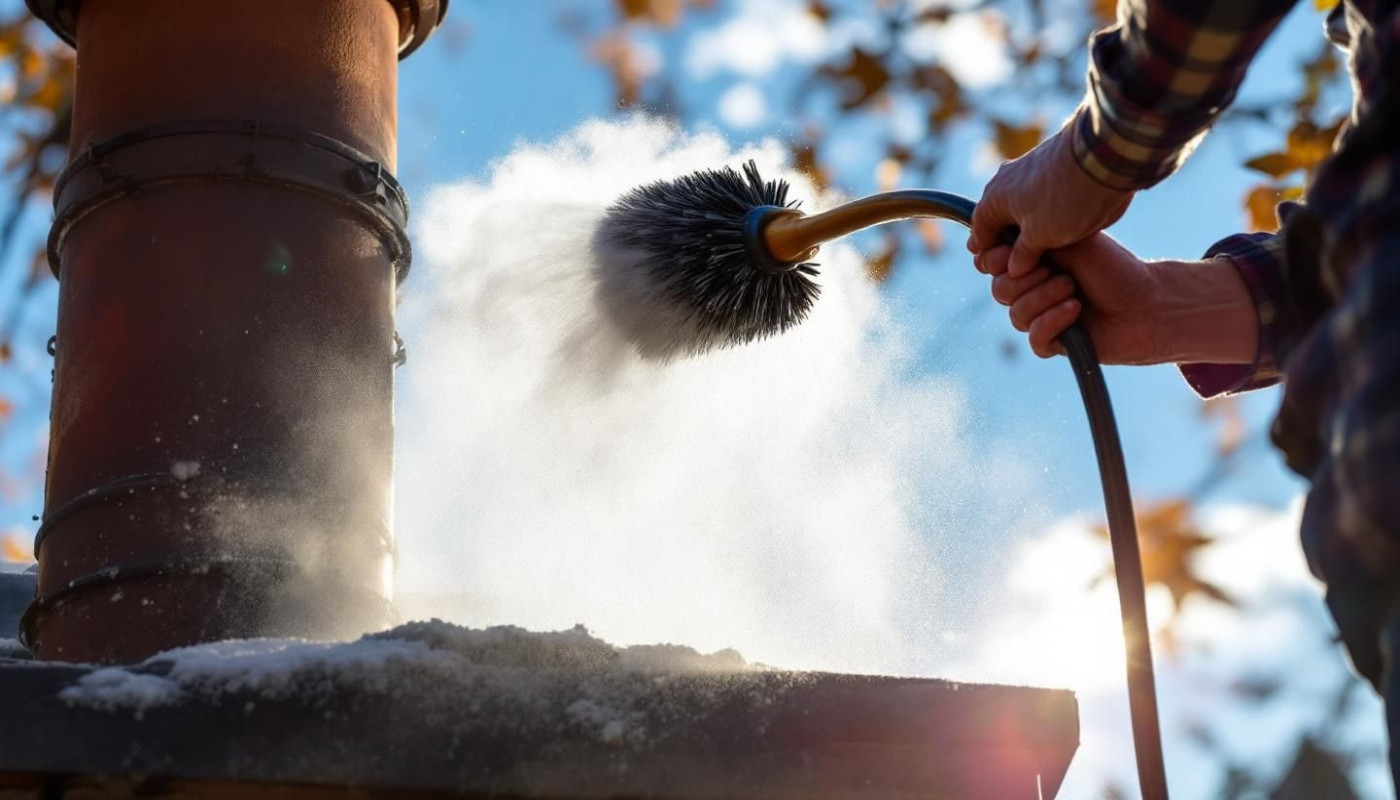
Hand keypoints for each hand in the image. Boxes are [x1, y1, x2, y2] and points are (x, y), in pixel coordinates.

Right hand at [967, 128, 1134, 277]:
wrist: (1102, 158)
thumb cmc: (1063, 200)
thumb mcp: (1039, 237)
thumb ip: (1022, 255)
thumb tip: (1013, 269)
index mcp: (994, 199)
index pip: (980, 236)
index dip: (990, 257)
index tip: (1005, 273)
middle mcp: (1007, 185)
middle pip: (1001, 225)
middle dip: (1013, 247)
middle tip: (1030, 267)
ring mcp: (1032, 177)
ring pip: (1024, 215)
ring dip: (1033, 234)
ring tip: (1051, 254)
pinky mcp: (1055, 175)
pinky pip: (1043, 204)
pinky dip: (1049, 220)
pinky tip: (1065, 234)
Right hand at [978, 233, 1161, 362]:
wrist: (1150, 303)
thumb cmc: (1115, 267)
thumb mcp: (1071, 242)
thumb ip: (1032, 241)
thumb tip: (997, 246)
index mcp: (1035, 260)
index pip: (994, 263)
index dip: (997, 261)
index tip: (1012, 254)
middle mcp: (1034, 288)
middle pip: (999, 289)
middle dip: (1026, 280)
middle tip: (1058, 272)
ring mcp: (1042, 316)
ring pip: (1015, 315)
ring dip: (1042, 300)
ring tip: (1072, 290)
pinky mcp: (1053, 342)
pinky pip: (1033, 338)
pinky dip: (1051, 322)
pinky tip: (1074, 311)